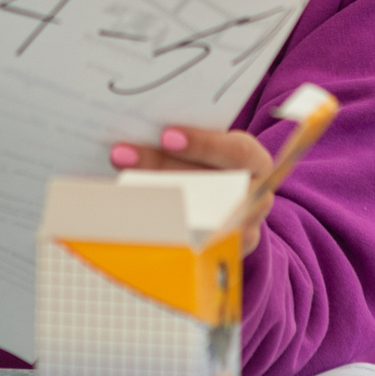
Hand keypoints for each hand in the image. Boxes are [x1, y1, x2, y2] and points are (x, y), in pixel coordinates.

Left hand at [109, 126, 277, 251]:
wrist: (231, 202)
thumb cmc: (213, 162)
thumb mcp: (212, 145)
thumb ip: (185, 137)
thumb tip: (139, 121)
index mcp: (257, 163)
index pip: (237, 153)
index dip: (202, 144)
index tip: (165, 135)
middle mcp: (255, 198)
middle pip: (209, 187)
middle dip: (161, 168)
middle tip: (121, 154)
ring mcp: (241, 231)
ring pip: (197, 219)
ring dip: (153, 199)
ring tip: (118, 184)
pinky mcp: (217, 254)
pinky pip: (187, 246)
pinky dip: (156, 228)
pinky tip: (128, 215)